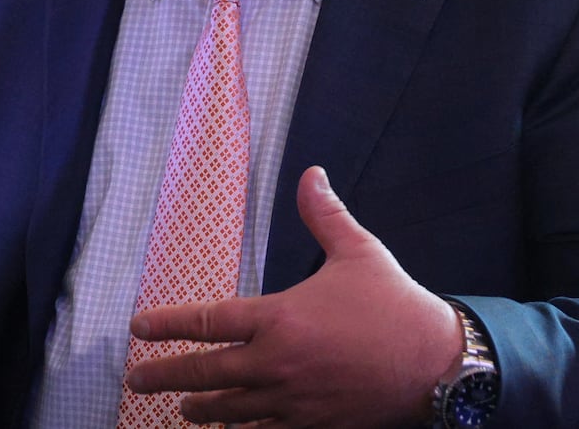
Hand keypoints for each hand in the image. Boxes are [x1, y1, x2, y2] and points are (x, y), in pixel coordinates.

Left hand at [125, 166, 461, 427]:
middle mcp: (276, 364)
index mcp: (279, 318)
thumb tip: (311, 175)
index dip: (166, 324)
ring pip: (229, 412)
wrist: (441, 365)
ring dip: (200, 410)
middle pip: (204, 374)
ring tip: (181, 409)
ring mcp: (292, 401)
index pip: (206, 322)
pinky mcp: (313, 427)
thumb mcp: (358, 252)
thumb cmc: (396, 306)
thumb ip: (324, 215)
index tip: (138, 326)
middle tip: (137, 378)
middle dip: (164, 376)